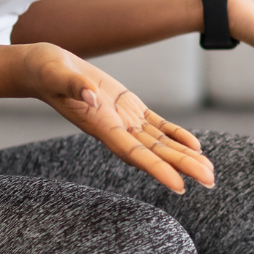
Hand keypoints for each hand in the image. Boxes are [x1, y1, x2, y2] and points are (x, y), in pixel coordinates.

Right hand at [19, 43, 214, 193]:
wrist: (42, 68)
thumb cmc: (45, 71)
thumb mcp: (56, 74)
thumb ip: (73, 86)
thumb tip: (91, 96)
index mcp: (99, 125)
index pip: (133, 153)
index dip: (157, 169)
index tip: (179, 186)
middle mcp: (115, 129)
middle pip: (154, 153)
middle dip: (183, 167)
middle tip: (211, 181)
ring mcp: (123, 120)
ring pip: (160, 143)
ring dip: (185, 157)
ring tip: (209, 172)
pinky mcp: (128, 108)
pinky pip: (157, 125)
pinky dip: (177, 135)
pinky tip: (195, 145)